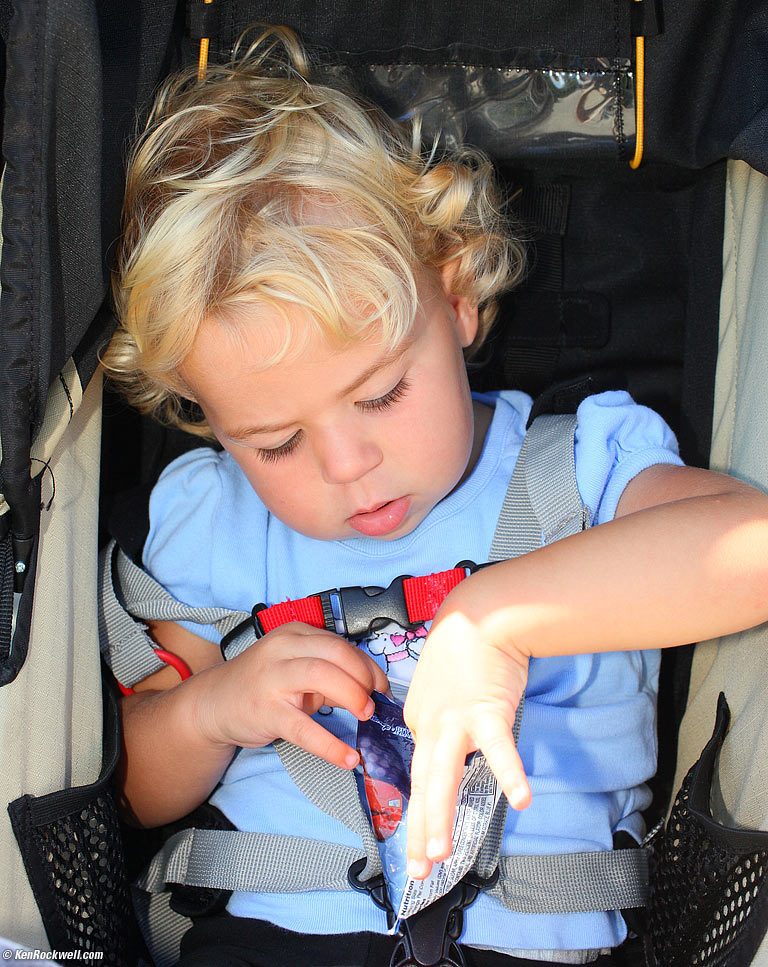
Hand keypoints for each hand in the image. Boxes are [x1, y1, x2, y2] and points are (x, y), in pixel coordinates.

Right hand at [193, 622, 389, 768]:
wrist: (213, 703)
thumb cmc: (262, 684)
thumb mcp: (296, 668)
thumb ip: (330, 673)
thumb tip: (370, 689)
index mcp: (295, 634)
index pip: (341, 644)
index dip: (368, 666)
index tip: (381, 687)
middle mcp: (283, 649)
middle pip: (335, 653)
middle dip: (363, 677)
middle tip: (373, 701)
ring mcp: (272, 678)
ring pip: (321, 675)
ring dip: (352, 696)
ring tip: (365, 716)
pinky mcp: (266, 711)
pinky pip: (303, 728)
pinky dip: (330, 745)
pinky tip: (348, 757)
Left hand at [403, 605, 530, 879]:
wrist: (479, 613)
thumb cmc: (464, 648)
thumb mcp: (439, 685)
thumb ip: (442, 716)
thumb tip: (459, 743)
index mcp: (421, 720)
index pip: (421, 772)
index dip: (422, 807)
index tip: (422, 836)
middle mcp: (431, 725)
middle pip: (422, 783)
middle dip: (420, 830)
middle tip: (417, 868)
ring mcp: (457, 720)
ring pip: (443, 775)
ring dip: (440, 815)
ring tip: (440, 852)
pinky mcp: (487, 711)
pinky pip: (499, 748)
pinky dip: (509, 772)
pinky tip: (521, 799)